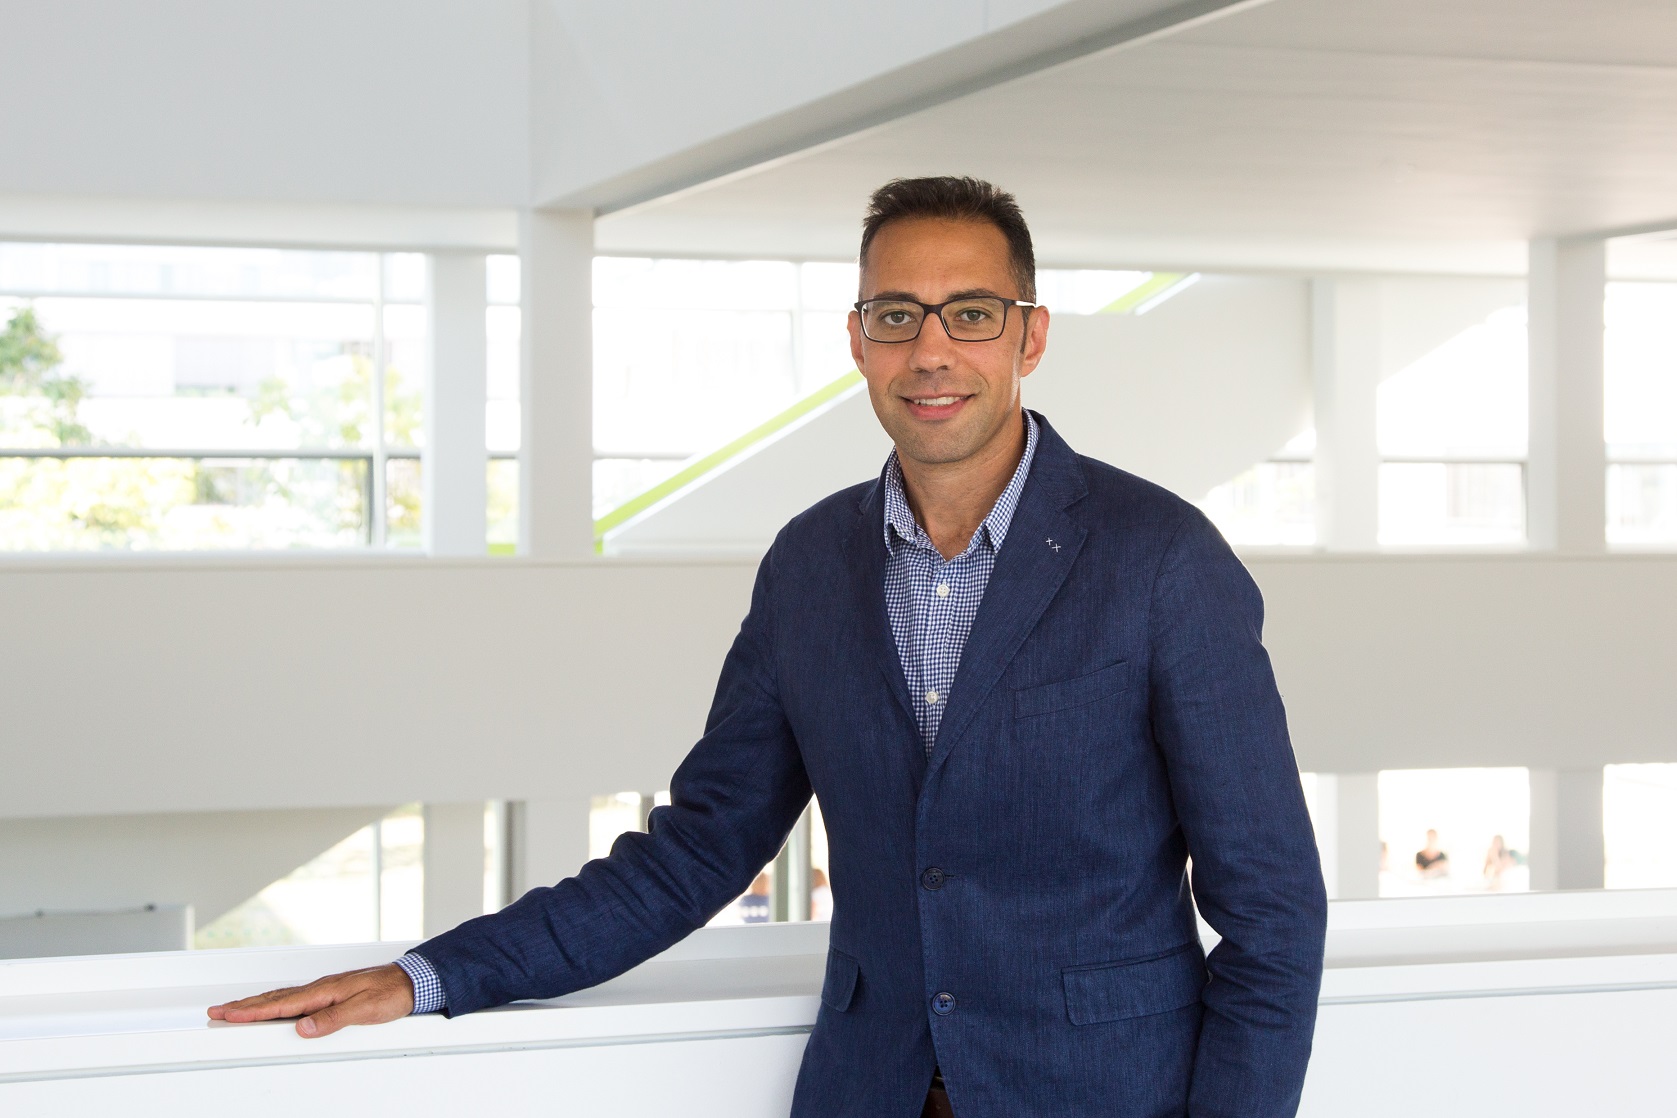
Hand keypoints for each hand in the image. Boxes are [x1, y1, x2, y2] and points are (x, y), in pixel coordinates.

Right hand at [207, 963, 415, 1037]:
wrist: (412, 980)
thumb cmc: (391, 993)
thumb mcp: (365, 1010)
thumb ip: (333, 1019)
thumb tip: (303, 1027)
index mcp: (324, 991)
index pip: (281, 1004)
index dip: (251, 1011)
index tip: (227, 1014)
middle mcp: (321, 988)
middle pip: (274, 998)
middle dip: (243, 1006)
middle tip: (216, 1011)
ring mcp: (324, 990)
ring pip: (282, 997)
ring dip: (256, 1004)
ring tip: (234, 1010)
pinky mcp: (331, 993)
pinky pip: (295, 998)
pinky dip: (276, 1002)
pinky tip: (272, 1006)